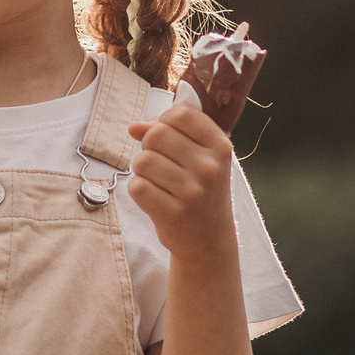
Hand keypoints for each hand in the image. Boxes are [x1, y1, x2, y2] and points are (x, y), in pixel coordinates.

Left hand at [123, 98, 238, 263]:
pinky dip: (139, 191)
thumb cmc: (200, 191)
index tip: (166, 136)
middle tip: (163, 166)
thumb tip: (134, 126)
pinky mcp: (173, 213)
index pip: (181, 114)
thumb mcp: (198, 158)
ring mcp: (193, 192)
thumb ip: (169, 133)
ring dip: (143, 171)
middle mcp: (210, 168)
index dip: (164, 121)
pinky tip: (156, 199)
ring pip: (143, 160)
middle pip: (156, 134)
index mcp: (220, 147)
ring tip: (160, 184)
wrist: (209, 240)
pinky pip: (137, 186)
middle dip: (150, 147)